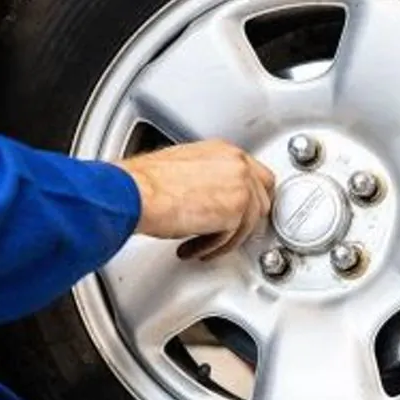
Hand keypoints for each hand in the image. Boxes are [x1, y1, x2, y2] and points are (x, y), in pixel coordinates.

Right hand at [115, 140, 274, 260]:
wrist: (137, 193)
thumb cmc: (146, 183)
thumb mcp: (183, 169)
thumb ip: (207, 179)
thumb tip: (211, 197)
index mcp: (223, 151)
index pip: (255, 175)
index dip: (250, 197)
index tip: (242, 212)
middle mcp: (236, 164)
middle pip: (263, 198)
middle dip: (247, 220)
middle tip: (230, 234)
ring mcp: (240, 186)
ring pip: (251, 222)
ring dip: (226, 238)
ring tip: (203, 245)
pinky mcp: (236, 211)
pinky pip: (234, 237)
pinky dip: (215, 248)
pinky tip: (197, 248)